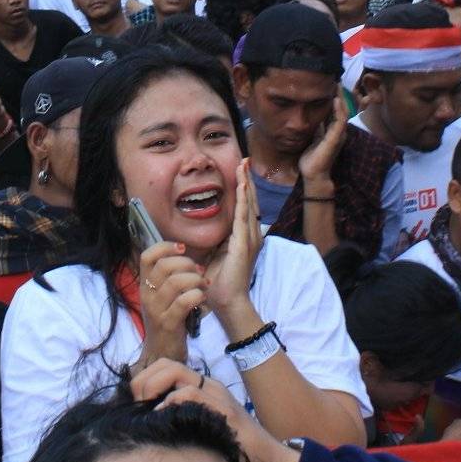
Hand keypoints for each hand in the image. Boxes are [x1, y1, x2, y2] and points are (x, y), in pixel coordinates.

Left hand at [129, 359, 300, 461]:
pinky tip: (161, 415)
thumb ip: (181, 414)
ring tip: (145, 404)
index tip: (133, 398)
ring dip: (154, 385)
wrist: (266, 456)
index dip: (145, 377)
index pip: (167, 366)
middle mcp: (210, 385)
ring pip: (178, 372)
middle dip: (145, 378)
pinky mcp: (225, 410)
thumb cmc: (231, 443)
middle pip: (168, 363)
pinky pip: (192, 394)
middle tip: (135, 400)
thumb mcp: (201, 423)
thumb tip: (150, 415)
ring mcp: (218, 395)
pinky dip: (172, 401)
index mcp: (203, 386)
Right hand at [136, 240, 206, 368]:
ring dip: (195, 279)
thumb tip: (183, 254)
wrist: (162, 354)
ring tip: (204, 285)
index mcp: (144, 286)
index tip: (182, 248)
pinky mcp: (168, 324)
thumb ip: (167, 277)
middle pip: (163, 266)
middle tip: (199, 271)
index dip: (165, 247)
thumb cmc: (167, 320)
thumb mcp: (161, 297)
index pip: (146, 256)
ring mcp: (156, 310)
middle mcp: (147, 296)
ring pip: (174, 282)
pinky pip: (183, 302)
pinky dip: (196, 295)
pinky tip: (203, 298)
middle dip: (186, 263)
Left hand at [203, 160, 262, 315]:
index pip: (245, 207)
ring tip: (244, 166)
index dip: (244, 188)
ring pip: (249, 204)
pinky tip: (242, 185)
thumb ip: (218, 239)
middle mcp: (252, 235)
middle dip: (247, 180)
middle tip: (245, 160)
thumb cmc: (221, 281)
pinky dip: (244, 199)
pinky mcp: (244, 243)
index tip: (240, 170)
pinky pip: (243, 216)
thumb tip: (209, 228)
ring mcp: (250, 238)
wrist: (229, 301)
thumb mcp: (217, 254)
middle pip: (250, 201)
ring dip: (246, 184)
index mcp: (245, 237)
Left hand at [297, 91, 345, 199]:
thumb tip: (311, 114)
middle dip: (340, 94)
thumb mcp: (313, 137)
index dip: (335, 96)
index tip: (330, 83)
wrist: (313, 174)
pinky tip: (336, 100)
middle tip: (336, 78)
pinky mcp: (335, 139)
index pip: (336, 110)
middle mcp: (339, 131)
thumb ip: (316, 127)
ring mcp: (339, 135)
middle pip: (342, 108)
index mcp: (333, 130)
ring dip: (341, 98)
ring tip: (338, 84)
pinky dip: (339, 110)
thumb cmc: (312, 158)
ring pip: (343, 112)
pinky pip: (339, 122)